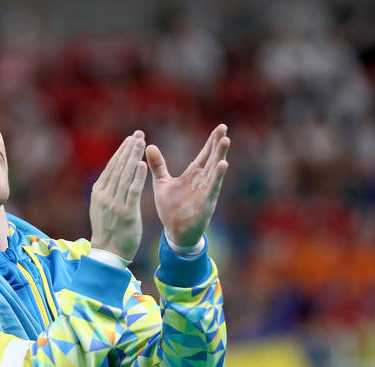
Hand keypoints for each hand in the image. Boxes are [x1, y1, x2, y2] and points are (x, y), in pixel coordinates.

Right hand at [89, 130, 148, 260]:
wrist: (108, 252)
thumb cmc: (108, 230)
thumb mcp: (102, 207)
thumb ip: (107, 191)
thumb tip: (113, 174)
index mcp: (98, 192)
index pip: (111, 167)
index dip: (121, 151)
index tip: (130, 138)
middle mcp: (105, 195)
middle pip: (118, 167)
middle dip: (128, 149)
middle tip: (138, 134)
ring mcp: (115, 204)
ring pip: (125, 176)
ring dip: (133, 157)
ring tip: (140, 142)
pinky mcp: (126, 213)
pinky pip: (132, 191)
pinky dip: (137, 177)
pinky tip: (142, 164)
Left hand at [146, 124, 229, 247]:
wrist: (174, 232)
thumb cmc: (170, 208)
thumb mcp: (162, 183)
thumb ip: (158, 165)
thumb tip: (148, 146)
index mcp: (193, 175)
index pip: (205, 155)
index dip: (212, 142)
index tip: (220, 127)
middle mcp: (202, 181)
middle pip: (213, 159)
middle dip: (218, 144)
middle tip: (224, 128)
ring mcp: (205, 191)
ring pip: (215, 170)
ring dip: (220, 156)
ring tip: (225, 141)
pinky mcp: (206, 202)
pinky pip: (213, 188)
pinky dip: (218, 177)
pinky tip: (224, 164)